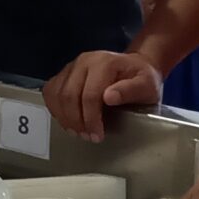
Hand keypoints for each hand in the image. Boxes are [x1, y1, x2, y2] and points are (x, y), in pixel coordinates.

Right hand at [43, 50, 162, 142]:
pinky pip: (51, 91)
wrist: (135, 67)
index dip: (91, 119)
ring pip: (57, 94)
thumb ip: (131, 90)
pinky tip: (66, 120)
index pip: (89, 95)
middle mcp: (84, 61)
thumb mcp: (147, 86)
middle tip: (87, 137)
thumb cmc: (142, 79)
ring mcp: (71, 66)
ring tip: (77, 132)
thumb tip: (109, 97)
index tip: (97, 135)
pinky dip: (55, 108)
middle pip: (69, 95)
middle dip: (76, 121)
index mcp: (104, 63)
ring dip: (64, 118)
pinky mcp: (64, 73)